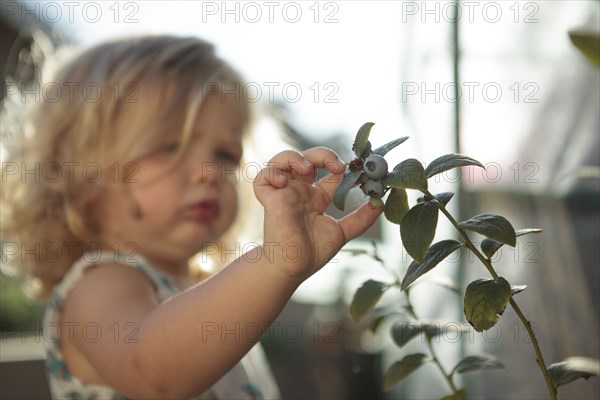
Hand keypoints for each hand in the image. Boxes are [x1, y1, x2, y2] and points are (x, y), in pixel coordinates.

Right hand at [253, 147, 382, 279]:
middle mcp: (299, 192)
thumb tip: (381, 204)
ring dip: (294, 157)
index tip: (357, 172)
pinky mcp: (270, 200)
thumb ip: (361, 218)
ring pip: (280, 160)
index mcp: (316, 198)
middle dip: (322, 154)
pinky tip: (285, 183)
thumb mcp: (342, 232)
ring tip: (307, 168)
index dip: (341, 166)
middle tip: (336, 165)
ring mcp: (284, 194)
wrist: (293, 267)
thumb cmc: (313, 253)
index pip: (328, 171)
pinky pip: (262, 178)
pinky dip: (272, 173)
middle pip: (307, 158)